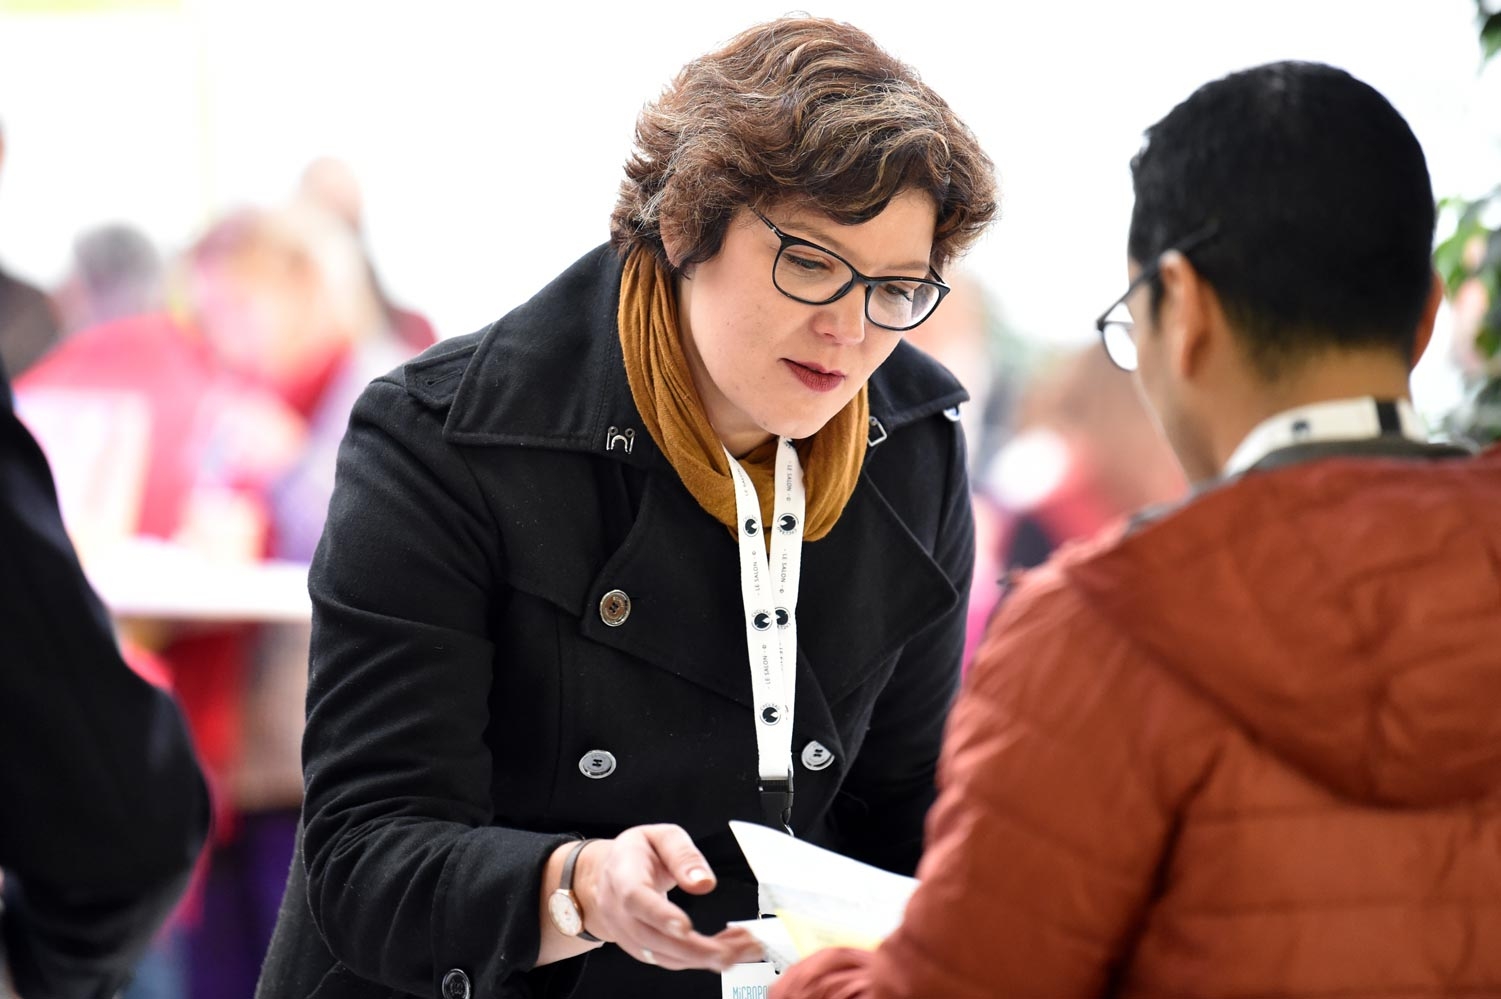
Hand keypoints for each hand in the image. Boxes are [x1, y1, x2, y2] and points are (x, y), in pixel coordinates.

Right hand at [574, 825, 765, 971]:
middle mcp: (619, 910)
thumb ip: (683, 855)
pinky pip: (669, 960)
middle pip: (652, 938)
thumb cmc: (638, 853)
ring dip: (702, 958)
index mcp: (623, 874)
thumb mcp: (662, 836)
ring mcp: (627, 934)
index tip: (686, 928)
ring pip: (663, 956)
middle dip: (693, 949)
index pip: (636, 898)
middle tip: (730, 950)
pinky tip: (726, 951)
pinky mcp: (642, 949)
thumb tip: (704, 883)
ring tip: (740, 950)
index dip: (660, 915)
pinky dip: (699, 960)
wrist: (608, 875)